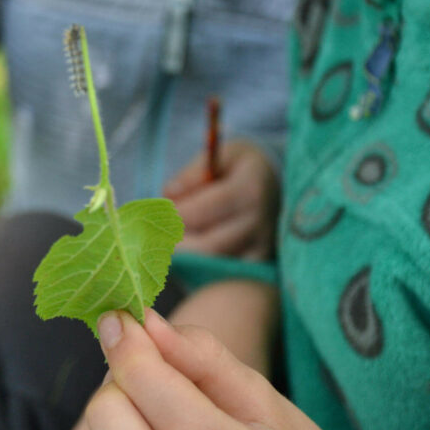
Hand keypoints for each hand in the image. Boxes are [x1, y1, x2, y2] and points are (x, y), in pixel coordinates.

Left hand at [164, 140, 279, 259]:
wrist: (276, 186)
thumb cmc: (239, 168)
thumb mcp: (220, 154)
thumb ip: (192, 172)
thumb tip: (168, 194)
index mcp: (250, 189)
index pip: (204, 209)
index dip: (174, 214)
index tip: (154, 213)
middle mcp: (261, 223)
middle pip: (208, 245)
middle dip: (175, 241)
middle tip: (153, 234)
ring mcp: (262, 249)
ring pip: (213, 265)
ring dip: (184, 256)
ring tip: (167, 241)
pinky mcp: (259, 267)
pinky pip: (222, 275)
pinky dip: (199, 268)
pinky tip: (187, 253)